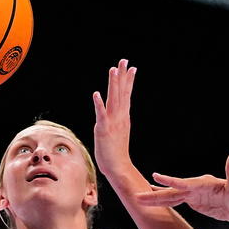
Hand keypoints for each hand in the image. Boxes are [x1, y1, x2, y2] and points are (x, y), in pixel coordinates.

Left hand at [92, 59, 135, 175]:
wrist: (118, 167)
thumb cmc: (116, 153)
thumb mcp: (118, 132)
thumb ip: (118, 120)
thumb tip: (120, 113)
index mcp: (123, 116)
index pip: (126, 94)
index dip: (128, 80)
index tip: (132, 67)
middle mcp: (119, 117)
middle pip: (121, 92)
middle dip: (122, 76)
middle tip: (124, 60)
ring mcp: (112, 122)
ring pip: (113, 99)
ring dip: (113, 84)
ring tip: (113, 70)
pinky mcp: (103, 129)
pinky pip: (101, 115)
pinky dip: (99, 104)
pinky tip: (96, 94)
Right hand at [137, 151, 228, 222]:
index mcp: (203, 183)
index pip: (184, 183)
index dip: (170, 181)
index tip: (156, 177)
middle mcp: (195, 187)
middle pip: (172, 191)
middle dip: (155, 194)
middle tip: (139, 195)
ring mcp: (193, 194)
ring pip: (171, 196)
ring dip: (156, 198)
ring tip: (140, 198)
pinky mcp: (193, 201)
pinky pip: (176, 202)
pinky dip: (164, 202)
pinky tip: (154, 200)